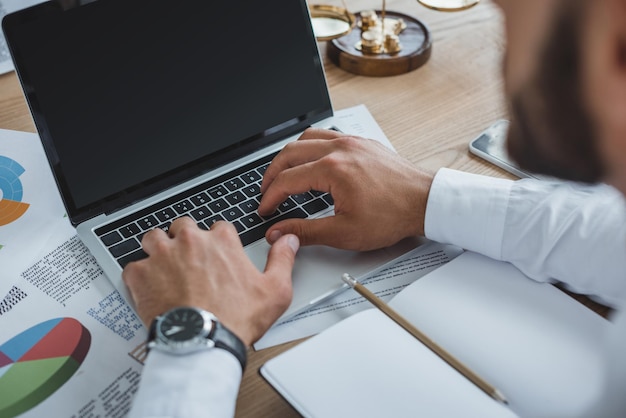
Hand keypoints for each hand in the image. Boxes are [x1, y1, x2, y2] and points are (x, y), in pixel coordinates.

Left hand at [122, 217, 299, 345]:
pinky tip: (149, 287)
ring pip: (154, 238)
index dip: (218, 241)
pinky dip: (139, 275)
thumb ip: (282, 259)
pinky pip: (133, 265)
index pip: (218, 227)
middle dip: (186, 240)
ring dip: (158, 249)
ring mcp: (163, 256)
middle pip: (183, 227)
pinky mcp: (141, 274)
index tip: (217, 256)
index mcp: (222, 241)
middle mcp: (191, 242)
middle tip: (190, 261)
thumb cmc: (235, 319)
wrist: (201, 342)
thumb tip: (288, 240)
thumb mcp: (275, 290)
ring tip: (165, 267)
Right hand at [259, 128, 433, 250]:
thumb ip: (305, 232)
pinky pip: (328, 135)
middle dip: (272, 173)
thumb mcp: (344, 232)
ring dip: (290, 155)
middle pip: (290, 153)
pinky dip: (311, 146)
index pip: (287, 180)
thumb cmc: (392, 216)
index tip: (265, 210)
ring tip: (283, 172)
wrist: (425, 203)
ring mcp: (352, 142)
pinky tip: (312, 160)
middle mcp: (340, 149)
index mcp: (333, 169)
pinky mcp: (362, 142)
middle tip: (266, 191)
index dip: (270, 197)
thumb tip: (278, 232)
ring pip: (307, 137)